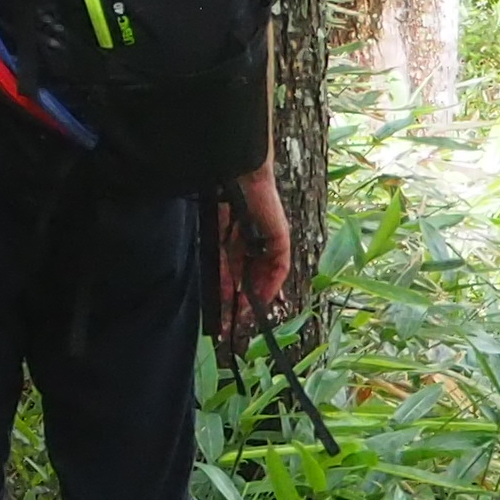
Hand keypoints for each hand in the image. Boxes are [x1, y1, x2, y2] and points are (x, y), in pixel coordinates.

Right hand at [212, 162, 295, 340]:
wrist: (241, 177)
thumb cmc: (225, 198)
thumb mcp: (218, 237)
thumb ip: (221, 262)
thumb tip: (221, 288)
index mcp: (237, 240)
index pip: (236, 273)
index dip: (230, 293)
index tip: (224, 311)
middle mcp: (255, 243)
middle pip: (251, 279)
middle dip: (243, 301)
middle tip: (234, 322)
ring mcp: (269, 242)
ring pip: (265, 277)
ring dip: (257, 297)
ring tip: (246, 315)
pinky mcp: (281, 240)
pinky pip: (279, 268)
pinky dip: (271, 284)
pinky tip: (263, 296)